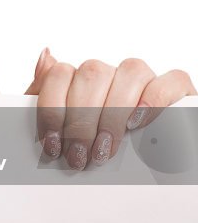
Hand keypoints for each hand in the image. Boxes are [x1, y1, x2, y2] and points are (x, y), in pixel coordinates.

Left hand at [25, 48, 194, 169]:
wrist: (139, 167)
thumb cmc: (90, 145)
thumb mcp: (60, 124)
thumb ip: (46, 91)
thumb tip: (47, 55)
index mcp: (81, 79)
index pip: (61, 73)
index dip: (51, 110)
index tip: (52, 144)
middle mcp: (112, 74)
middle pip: (92, 74)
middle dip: (80, 121)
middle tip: (78, 155)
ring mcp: (144, 80)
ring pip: (130, 72)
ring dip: (112, 113)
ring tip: (103, 149)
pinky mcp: (176, 90)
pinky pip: (171, 80)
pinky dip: (153, 100)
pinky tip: (136, 123)